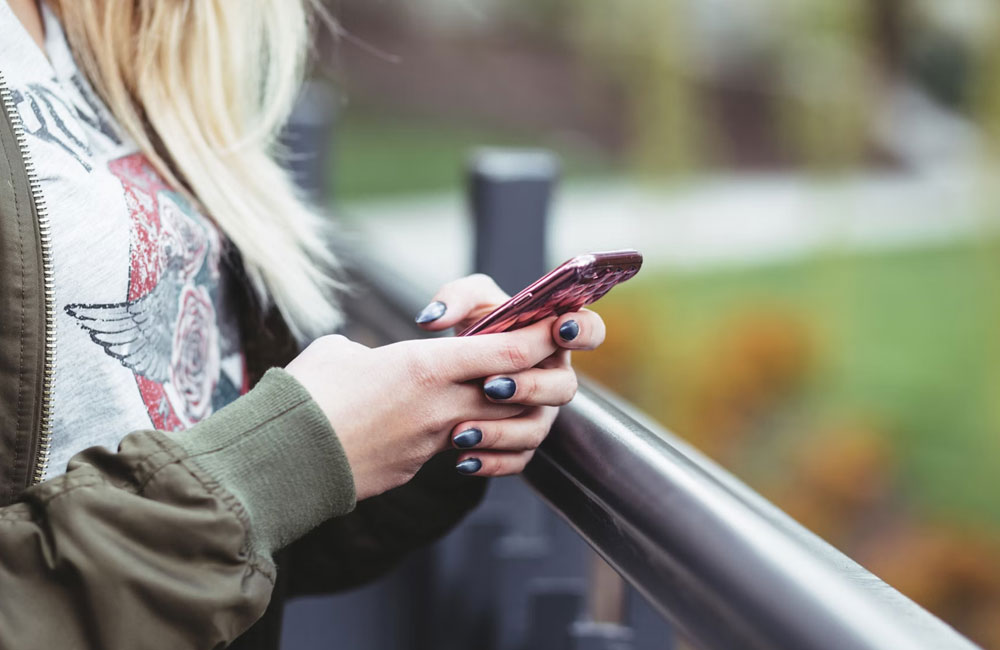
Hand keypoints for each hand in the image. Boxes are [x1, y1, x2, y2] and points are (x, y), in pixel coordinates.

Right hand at [286, 318, 575, 500]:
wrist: (283, 461)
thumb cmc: (305, 395)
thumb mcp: (339, 352)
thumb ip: (372, 352)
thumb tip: (371, 362)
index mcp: (425, 366)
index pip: (509, 351)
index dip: (540, 337)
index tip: (555, 325)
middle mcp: (441, 406)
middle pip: (516, 391)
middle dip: (533, 376)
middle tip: (531, 361)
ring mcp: (433, 442)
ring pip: (495, 426)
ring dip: (504, 412)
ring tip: (492, 397)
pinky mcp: (418, 468)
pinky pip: (461, 451)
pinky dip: (469, 439)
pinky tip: (453, 430)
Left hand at [414, 274, 605, 475]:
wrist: (453, 370)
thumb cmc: (474, 327)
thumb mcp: (467, 303)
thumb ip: (455, 298)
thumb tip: (433, 319)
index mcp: (553, 336)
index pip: (590, 331)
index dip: (583, 331)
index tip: (559, 329)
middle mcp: (554, 377)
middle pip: (564, 387)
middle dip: (530, 387)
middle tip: (491, 385)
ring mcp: (540, 413)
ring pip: (536, 429)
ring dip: (501, 431)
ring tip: (462, 431)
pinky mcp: (521, 443)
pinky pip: (517, 460)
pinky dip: (490, 462)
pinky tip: (463, 459)